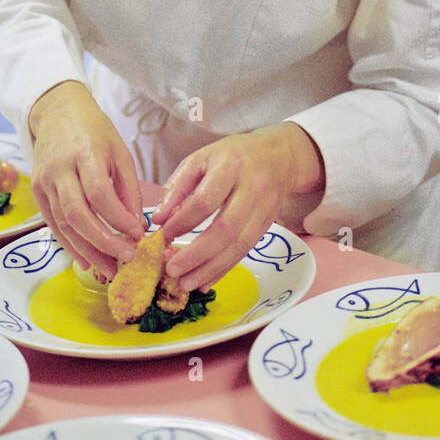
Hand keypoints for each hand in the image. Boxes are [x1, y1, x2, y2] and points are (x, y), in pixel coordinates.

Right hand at [27, 80, 144, 277]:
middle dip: (103, 242)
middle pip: (77, 214)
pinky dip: (70, 245)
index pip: (99, 192)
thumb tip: (136, 226)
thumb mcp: (119, 151)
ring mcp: (44, 181)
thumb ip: (128, 188)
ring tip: (109, 268)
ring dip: (87, 250)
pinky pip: (53, 224)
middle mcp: (60, 169)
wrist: (56, 111)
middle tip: (125, 259)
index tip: (137, 234)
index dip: (118, 218)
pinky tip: (86, 260)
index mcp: (85, 153)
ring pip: (63, 224)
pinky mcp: (37, 192)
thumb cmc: (94, 130)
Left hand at [150, 123, 323, 293]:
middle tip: (172, 269)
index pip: (206, 200)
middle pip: (226, 229)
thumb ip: (178, 186)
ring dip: (211, 269)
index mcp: (230, 166)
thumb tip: (160, 218)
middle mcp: (251, 189)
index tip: (164, 234)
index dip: (184, 221)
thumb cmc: (233, 156)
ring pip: (239, 246)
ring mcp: (263, 210)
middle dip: (197, 254)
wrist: (279, 156)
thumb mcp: (201, 158)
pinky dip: (225, 268)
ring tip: (186, 283)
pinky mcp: (268, 226)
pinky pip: (245, 251)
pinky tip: (206, 280)